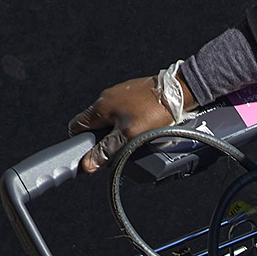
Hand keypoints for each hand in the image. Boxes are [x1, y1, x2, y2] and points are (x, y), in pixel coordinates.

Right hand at [68, 73, 194, 173]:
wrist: (178, 91)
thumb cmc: (154, 111)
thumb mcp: (129, 135)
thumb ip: (107, 150)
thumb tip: (89, 164)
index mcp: (100, 107)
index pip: (77, 127)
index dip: (81, 142)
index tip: (91, 154)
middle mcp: (106, 97)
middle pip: (95, 124)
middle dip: (102, 138)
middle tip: (117, 148)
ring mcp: (120, 94)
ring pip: (111, 118)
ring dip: (117, 131)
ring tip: (134, 138)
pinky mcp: (133, 94)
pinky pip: (124, 111)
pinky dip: (129, 121)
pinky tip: (142, 127)